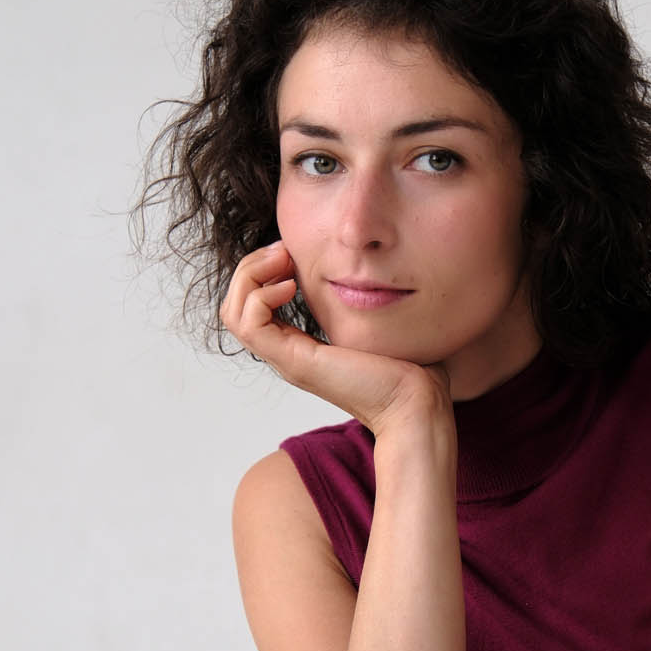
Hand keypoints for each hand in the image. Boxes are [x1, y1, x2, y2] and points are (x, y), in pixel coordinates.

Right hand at [220, 241, 448, 431]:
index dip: (264, 271)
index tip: (293, 251)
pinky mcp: (295, 361)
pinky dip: (261, 295)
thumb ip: (359, 300)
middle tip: (284, 250)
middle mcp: (287, 354)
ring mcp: (288, 359)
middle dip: (253, 267)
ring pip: (233, 312)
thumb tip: (364, 270)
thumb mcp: (374, 322)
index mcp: (300, 346)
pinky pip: (248, 323)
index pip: (252, 306)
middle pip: (235, 305)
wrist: (416, 400)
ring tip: (284, 262)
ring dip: (251, 276)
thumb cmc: (408, 367)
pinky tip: (292, 285)